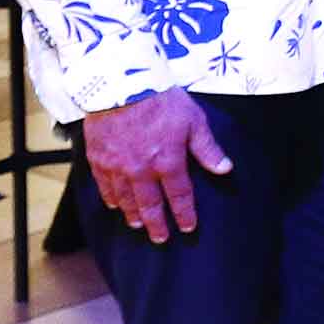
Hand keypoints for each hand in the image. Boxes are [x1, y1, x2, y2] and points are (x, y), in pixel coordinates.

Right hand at [82, 89, 231, 243]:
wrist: (120, 84)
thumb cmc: (161, 99)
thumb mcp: (193, 120)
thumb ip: (207, 148)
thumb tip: (225, 168)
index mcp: (168, 163)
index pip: (179, 196)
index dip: (184, 214)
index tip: (187, 227)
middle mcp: (141, 171)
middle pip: (150, 205)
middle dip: (157, 224)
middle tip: (160, 239)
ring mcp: (117, 166)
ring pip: (126, 199)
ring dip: (133, 215)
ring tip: (137, 225)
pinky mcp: (98, 158)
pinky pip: (104, 185)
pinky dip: (110, 197)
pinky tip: (114, 204)